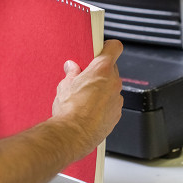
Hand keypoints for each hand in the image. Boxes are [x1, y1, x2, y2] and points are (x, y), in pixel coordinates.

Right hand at [52, 40, 123, 158]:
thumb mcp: (65, 86)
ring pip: (112, 88)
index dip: (109, 47)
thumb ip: (71, 73)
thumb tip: (71, 68)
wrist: (73, 135)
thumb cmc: (69, 110)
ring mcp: (117, 99)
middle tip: (86, 78)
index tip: (103, 50)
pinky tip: (90, 111)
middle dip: (100, 73)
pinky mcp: (117, 114)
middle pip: (111, 69)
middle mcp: (113, 82)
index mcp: (101, 69)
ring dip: (103, 90)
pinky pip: (112, 103)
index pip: (115, 47)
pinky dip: (104, 105)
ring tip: (86, 98)